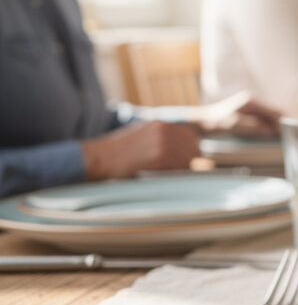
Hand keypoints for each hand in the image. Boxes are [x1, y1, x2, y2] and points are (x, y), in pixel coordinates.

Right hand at [81, 121, 200, 179]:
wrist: (97, 158)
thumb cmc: (116, 153)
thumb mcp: (140, 136)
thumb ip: (161, 140)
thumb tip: (182, 151)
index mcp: (160, 125)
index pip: (190, 137)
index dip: (191, 150)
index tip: (190, 161)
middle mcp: (164, 130)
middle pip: (193, 149)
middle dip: (191, 162)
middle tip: (184, 173)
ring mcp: (163, 142)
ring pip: (189, 159)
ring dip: (185, 171)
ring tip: (174, 178)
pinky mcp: (159, 156)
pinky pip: (180, 167)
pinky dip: (178, 175)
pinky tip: (168, 179)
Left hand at [197, 92, 280, 136]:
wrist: (202, 123)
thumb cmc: (218, 123)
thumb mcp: (238, 126)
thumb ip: (257, 127)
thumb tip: (273, 131)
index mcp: (252, 101)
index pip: (274, 111)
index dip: (281, 123)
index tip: (286, 134)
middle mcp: (252, 101)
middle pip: (272, 113)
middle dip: (278, 124)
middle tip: (285, 137)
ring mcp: (249, 106)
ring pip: (268, 116)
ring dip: (272, 126)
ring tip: (278, 137)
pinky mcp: (246, 112)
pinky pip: (261, 119)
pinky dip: (266, 126)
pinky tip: (267, 134)